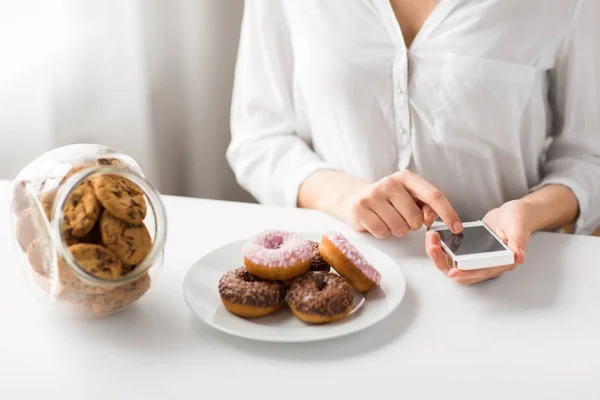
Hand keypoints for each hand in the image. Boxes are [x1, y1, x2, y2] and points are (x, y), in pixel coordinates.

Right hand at [340, 169, 462, 237]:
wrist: (352, 197)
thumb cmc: (387, 200)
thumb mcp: (408, 197)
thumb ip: (425, 206)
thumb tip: (430, 218)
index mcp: (406, 177)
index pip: (434, 195)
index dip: (448, 213)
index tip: (457, 228)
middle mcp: (390, 183)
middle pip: (416, 219)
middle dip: (411, 225)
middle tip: (400, 217)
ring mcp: (373, 195)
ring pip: (399, 228)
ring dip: (396, 230)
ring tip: (387, 219)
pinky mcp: (360, 208)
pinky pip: (382, 232)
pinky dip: (382, 232)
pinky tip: (376, 222)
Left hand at [425, 200, 531, 283]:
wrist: (514, 213)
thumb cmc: (519, 219)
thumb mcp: (518, 226)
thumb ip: (518, 241)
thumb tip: (519, 257)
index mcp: (503, 262)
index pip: (482, 272)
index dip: (467, 273)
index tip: (453, 271)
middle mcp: (489, 265)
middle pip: (462, 272)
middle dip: (445, 262)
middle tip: (433, 248)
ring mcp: (478, 260)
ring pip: (454, 265)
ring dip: (440, 256)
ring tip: (431, 241)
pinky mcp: (469, 252)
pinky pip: (452, 256)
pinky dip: (442, 249)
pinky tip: (434, 239)